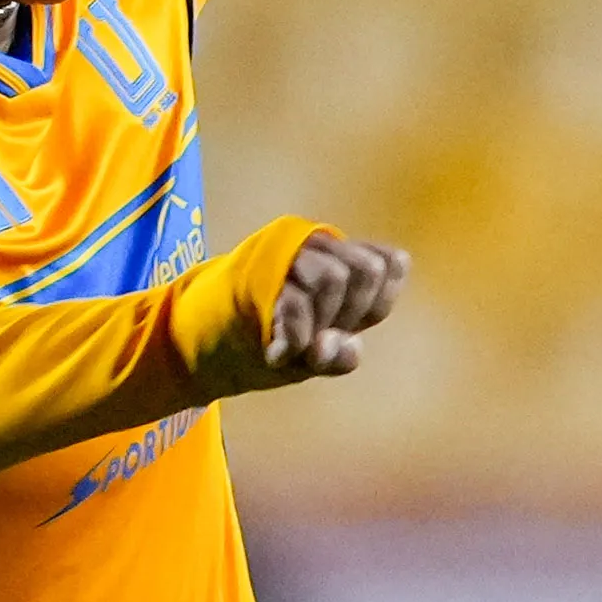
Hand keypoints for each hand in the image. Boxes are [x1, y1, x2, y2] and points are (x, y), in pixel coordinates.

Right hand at [222, 230, 406, 390]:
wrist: (211, 344)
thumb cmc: (276, 342)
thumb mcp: (316, 356)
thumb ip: (338, 355)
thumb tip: (333, 342)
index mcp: (342, 258)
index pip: (390, 264)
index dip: (376, 303)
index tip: (351, 324)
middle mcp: (317, 245)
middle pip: (367, 268)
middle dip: (352, 312)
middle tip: (323, 331)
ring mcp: (285, 256)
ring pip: (333, 277)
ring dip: (322, 321)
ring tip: (298, 340)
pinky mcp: (255, 275)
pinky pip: (295, 302)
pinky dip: (296, 337)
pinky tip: (279, 355)